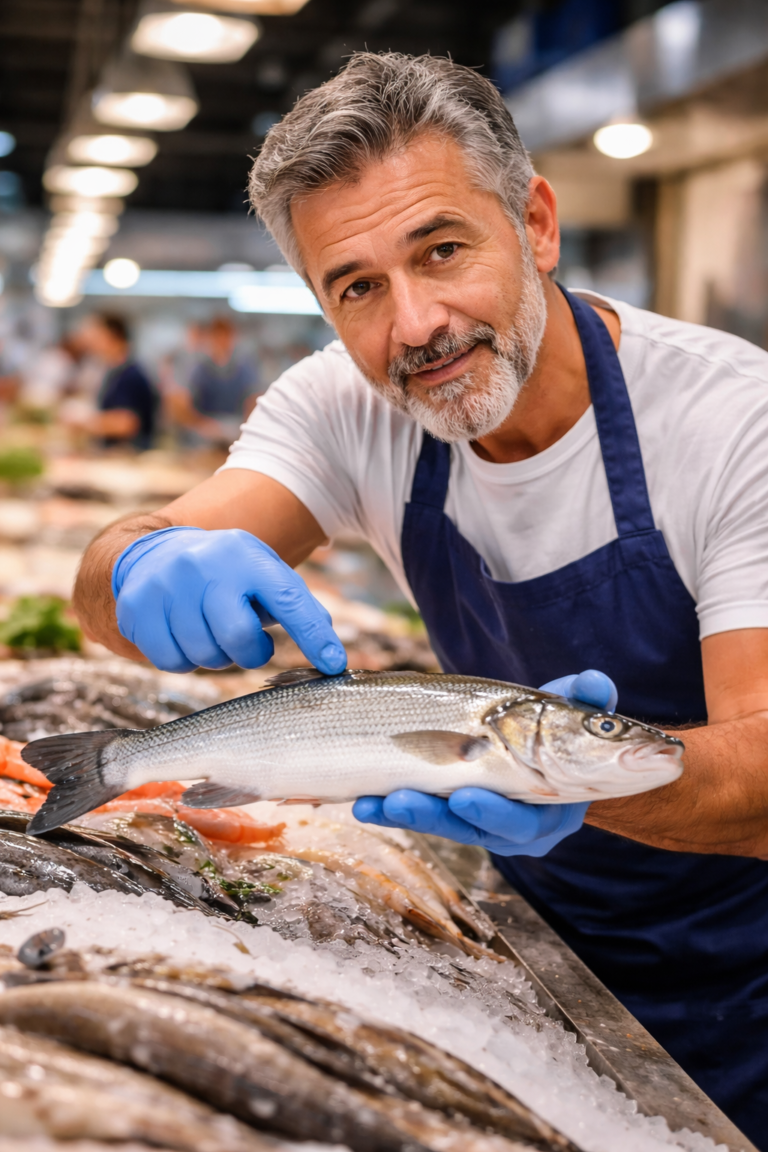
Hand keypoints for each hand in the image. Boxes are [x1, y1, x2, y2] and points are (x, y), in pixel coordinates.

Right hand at [112, 526, 346, 674]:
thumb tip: (332, 653)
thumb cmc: (223, 574)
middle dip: (249, 653)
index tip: (334, 665)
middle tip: (246, 643)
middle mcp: (204, 564)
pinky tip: (183, 635)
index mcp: (245, 554)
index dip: (314, 636)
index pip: (288, 599)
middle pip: (238, 638)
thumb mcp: (260, 573)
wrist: (153, 552)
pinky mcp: (137, 606)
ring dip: (214, 657)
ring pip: (203, 656)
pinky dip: (182, 660)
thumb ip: (295, 605)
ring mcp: (166, 584)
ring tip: (210, 631)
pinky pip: (170, 662)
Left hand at [353, 669, 616, 855]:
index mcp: (553, 811)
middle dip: (435, 816)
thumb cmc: (562, 726)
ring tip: (371, 800)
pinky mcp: (450, 814)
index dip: (494, 813)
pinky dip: (389, 806)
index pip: (524, 821)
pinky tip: (361, 799)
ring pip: (440, 824)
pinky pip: (419, 813)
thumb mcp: (574, 711)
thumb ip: (588, 699)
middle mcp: (516, 829)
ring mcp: (480, 825)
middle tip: (402, 800)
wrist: (542, 736)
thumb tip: (596, 683)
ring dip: (404, 812)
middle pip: (473, 830)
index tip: (464, 797)